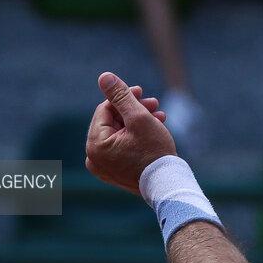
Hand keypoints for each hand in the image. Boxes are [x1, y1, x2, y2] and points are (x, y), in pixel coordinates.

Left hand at [86, 72, 176, 193]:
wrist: (168, 186)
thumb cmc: (154, 152)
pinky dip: (136, 137)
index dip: (124, 97)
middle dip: (134, 110)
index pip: (105, 109)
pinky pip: (122, 146)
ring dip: (138, 122)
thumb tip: (104, 76)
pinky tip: (154, 129)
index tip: (142, 92)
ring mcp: (103, 167)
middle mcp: (94, 158)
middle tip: (154, 104)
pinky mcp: (114, 172)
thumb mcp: (138, 117)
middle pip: (112, 122)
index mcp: (95, 145)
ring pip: (119, 133)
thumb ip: (121, 95)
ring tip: (159, 116)